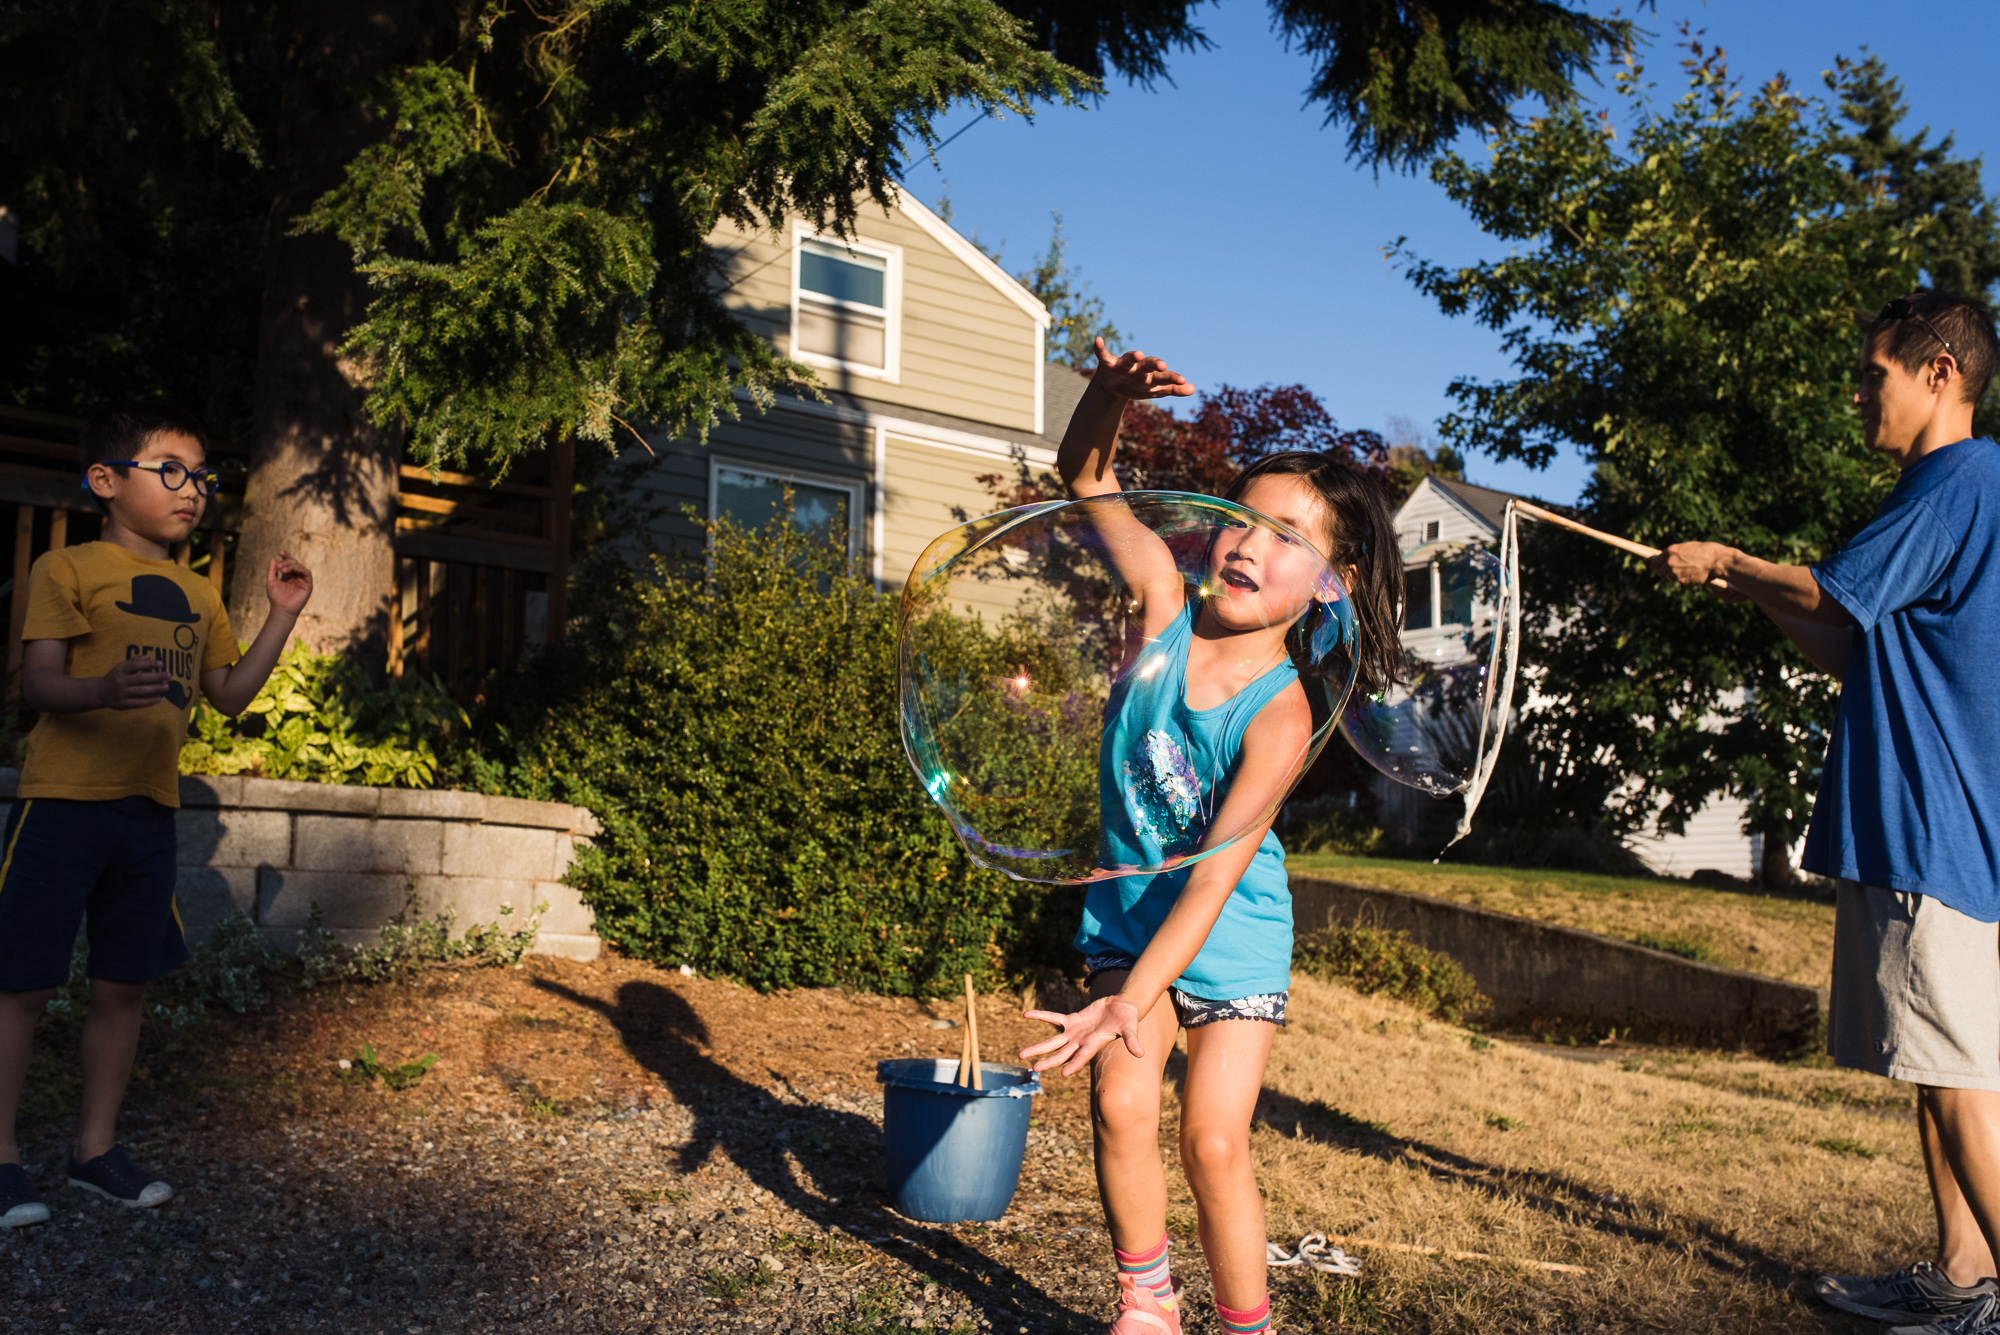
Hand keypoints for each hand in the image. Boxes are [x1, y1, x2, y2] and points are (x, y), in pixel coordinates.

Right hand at [97, 655, 170, 709]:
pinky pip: (138, 702)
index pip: (136, 665)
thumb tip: (148, 657)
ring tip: (167, 686)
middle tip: (169, 675)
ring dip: (155, 688)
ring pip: (141, 690)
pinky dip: (149, 701)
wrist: (99, 692)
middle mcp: (120, 681)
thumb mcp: (120, 668)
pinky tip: (159, 698)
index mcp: (119, 670)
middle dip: (157, 676)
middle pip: (141, 678)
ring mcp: (121, 693)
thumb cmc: (115, 677)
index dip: (149, 664)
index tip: (162, 664)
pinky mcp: (122, 704)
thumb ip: (133, 662)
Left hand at [267, 551, 312, 617]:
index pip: (289, 562)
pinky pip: (307, 573)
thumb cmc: (276, 597)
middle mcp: (296, 576)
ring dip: (292, 565)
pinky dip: (300, 569)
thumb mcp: (271, 581)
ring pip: (300, 566)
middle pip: (294, 562)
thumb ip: (272, 571)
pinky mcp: (308, 585)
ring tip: (282, 569)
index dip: (285, 555)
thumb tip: (273, 559)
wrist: (282, 610)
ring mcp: (302, 580)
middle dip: (286, 562)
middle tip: (279, 566)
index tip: (279, 552)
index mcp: (288, 574)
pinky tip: (293, 570)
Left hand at [1019, 994, 1143, 1075]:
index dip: (1074, 1064)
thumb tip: (1141, 1053)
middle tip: (1033, 1068)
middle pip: (1061, 1054)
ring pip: (1052, 1042)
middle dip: (1048, 1061)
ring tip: (1021, 1055)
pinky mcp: (1072, 1020)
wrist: (1122, 1007)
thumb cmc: (1127, 1019)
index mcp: (1093, 1045)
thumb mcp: (1131, 1028)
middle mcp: (1081, 1042)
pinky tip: (1026, 1014)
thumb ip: (1132, 1041)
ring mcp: (1074, 1032)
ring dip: (1038, 1047)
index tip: (1063, 1073)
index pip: (1082, 1057)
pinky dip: (1040, 1015)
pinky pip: (1053, 1018)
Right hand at [1090, 337, 1195, 402]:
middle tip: (1163, 365)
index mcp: (1151, 375)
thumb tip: (1193, 389)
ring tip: (1138, 354)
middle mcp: (1139, 368)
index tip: (1182, 381)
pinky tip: (1098, 340)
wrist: (1115, 385)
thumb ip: (1172, 389)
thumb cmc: (1139, 385)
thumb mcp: (1154, 389)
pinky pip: (1103, 354)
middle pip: (1148, 365)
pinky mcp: (1108, 363)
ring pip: (1129, 359)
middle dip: (1154, 365)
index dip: (1172, 379)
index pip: (1163, 376)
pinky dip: (1100, 348)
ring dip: (1133, 356)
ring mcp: (1123, 365)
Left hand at [1648, 542, 1735, 589]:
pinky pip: (1680, 582)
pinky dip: (1685, 580)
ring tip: (1687, 570)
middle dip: (1664, 572)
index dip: (1656, 564)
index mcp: (1671, 551)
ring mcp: (1675, 573)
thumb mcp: (1689, 547)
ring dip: (1675, 576)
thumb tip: (1667, 557)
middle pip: (1659, 572)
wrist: (1718, 561)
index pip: (1655, 561)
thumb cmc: (1707, 551)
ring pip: (1670, 577)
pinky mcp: (1683, 581)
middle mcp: (1670, 562)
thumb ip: (1677, 553)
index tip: (1658, 565)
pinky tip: (1694, 574)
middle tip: (1671, 571)